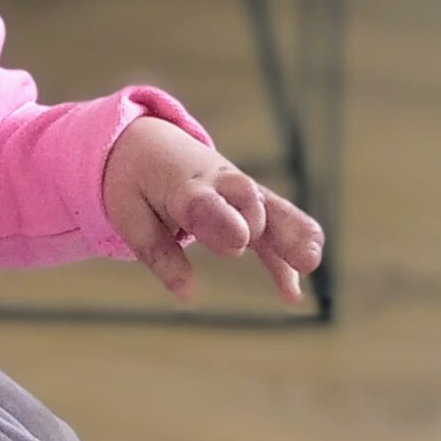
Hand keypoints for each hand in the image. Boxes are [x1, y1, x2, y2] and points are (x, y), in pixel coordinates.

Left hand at [101, 119, 323, 308]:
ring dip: (293, 235)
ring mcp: (239, 192)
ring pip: (272, 210)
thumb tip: (187, 297)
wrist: (149, 143)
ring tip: (311, 262)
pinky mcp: (252, 204)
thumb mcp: (129, 215)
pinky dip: (284, 260)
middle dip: (263, 223)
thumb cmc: (136, 182)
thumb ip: (159, 253)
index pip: (205, 202)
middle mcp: (218, 184)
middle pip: (247, 198)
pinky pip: (275, 229)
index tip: (239, 245)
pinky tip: (292, 296)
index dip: (223, 221)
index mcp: (182, 184)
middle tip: (271, 248)